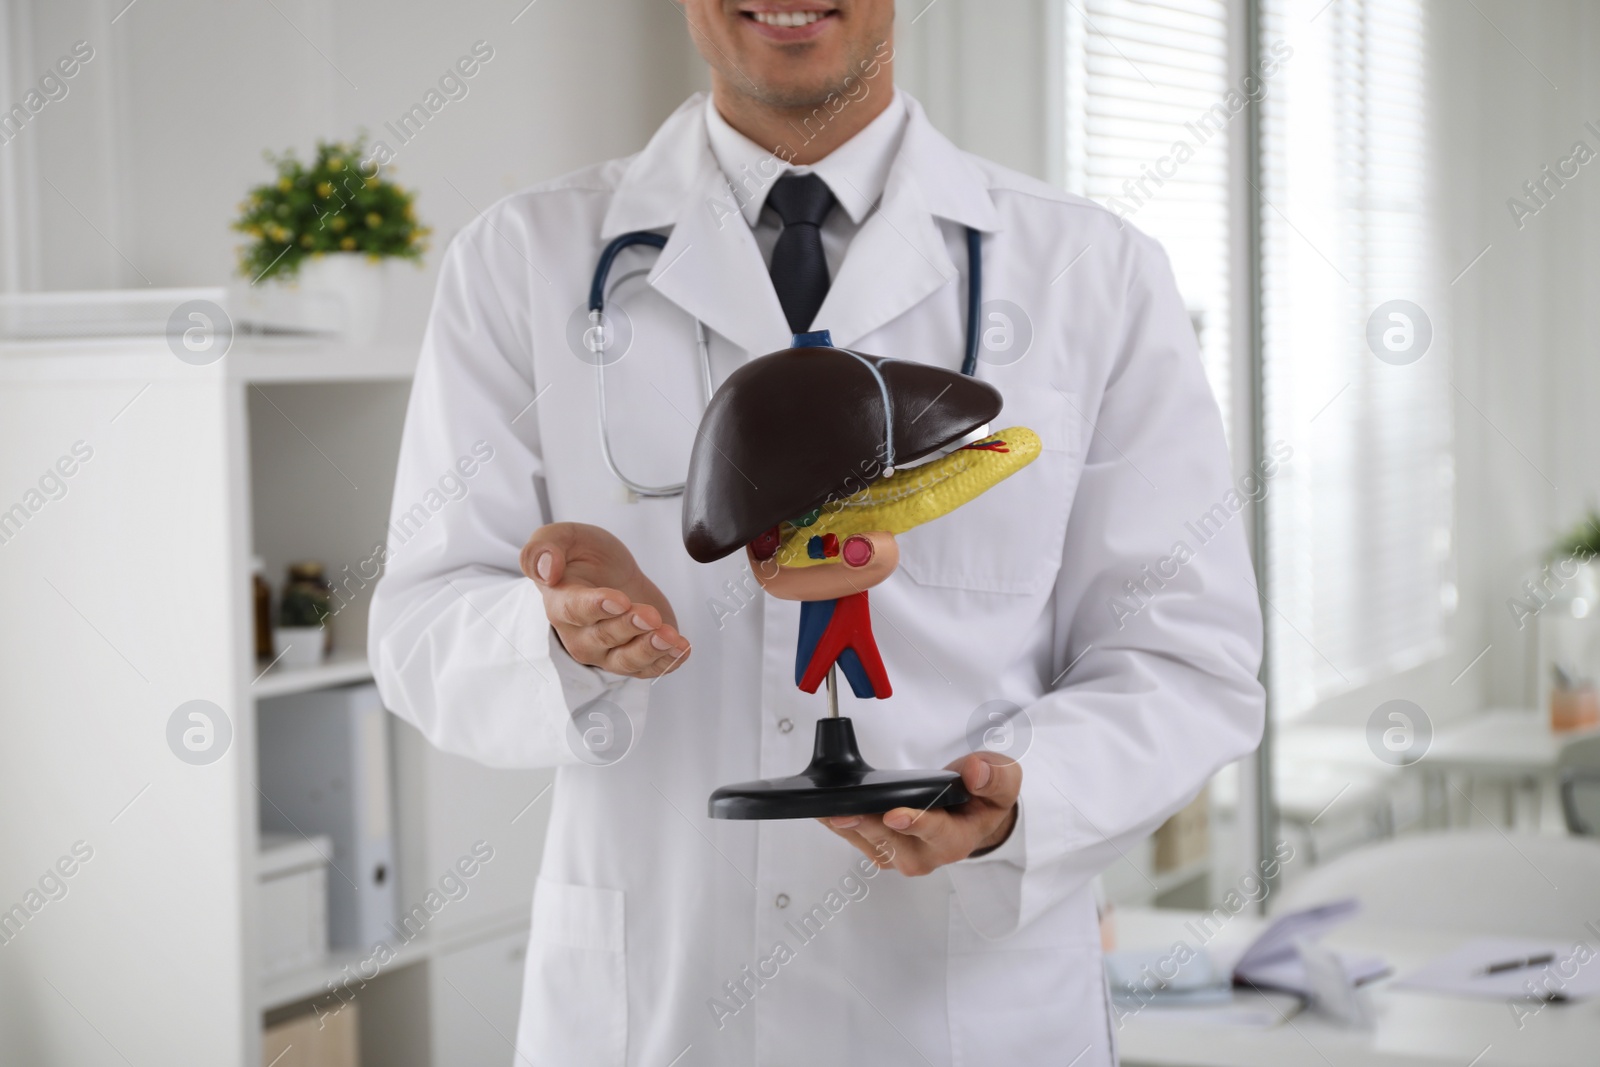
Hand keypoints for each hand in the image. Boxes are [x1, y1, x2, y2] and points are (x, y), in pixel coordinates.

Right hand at [520, 522, 690, 678]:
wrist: (606, 571)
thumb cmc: (581, 555)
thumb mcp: (562, 537)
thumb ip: (545, 547)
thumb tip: (547, 569)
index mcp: (561, 603)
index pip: (575, 611)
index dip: (597, 607)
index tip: (619, 600)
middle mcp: (580, 634)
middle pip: (605, 638)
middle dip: (631, 627)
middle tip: (651, 616)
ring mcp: (607, 650)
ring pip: (627, 660)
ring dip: (651, 651)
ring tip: (672, 638)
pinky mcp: (633, 654)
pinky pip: (648, 668)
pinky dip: (667, 662)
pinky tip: (682, 649)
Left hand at [818, 753, 1020, 875]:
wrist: (971, 812)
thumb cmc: (984, 797)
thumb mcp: (1003, 781)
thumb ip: (994, 777)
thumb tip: (975, 772)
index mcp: (958, 839)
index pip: (936, 834)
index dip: (915, 824)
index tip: (895, 814)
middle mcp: (928, 854)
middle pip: (895, 844)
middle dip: (871, 827)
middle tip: (848, 811)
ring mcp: (902, 854)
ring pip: (871, 845)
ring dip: (849, 828)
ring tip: (829, 810)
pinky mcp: (882, 848)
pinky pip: (858, 840)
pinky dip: (841, 825)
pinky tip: (826, 810)